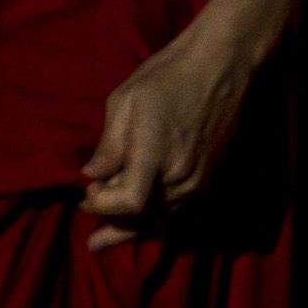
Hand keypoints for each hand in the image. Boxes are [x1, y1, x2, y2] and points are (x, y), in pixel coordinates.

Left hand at [80, 31, 257, 248]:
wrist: (220, 66)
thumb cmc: (167, 77)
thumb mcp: (124, 103)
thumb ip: (109, 145)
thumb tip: (93, 174)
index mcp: (155, 153)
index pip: (127, 202)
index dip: (102, 206)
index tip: (86, 196)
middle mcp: (180, 173)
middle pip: (145, 218)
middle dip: (115, 226)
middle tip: (95, 242)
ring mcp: (199, 177)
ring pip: (165, 217)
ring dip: (138, 227)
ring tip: (113, 240)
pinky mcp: (210, 174)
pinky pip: (182, 208)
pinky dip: (161, 217)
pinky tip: (147, 220)